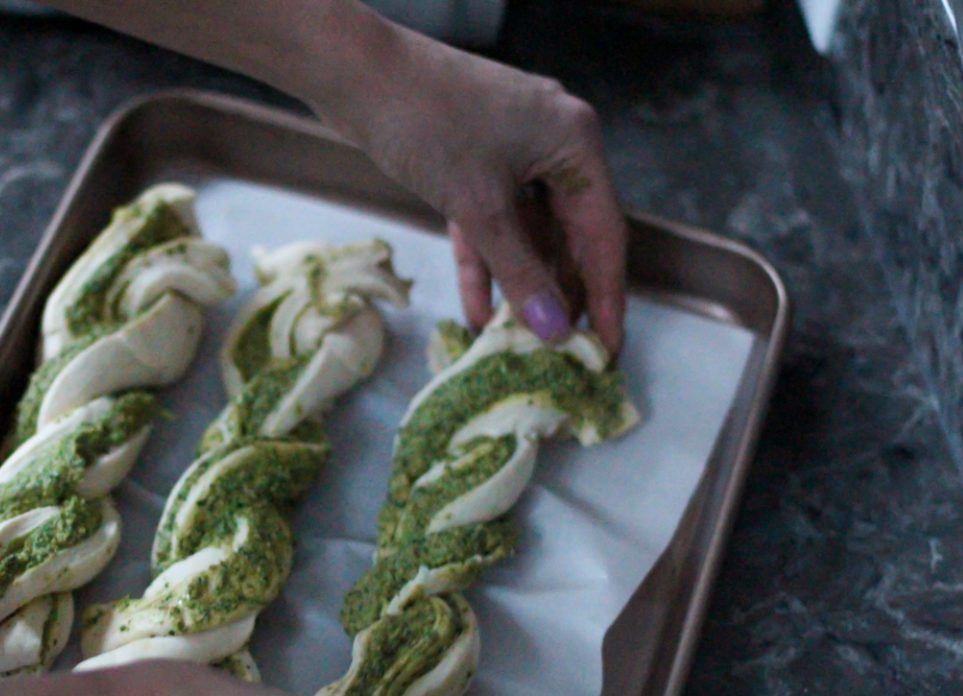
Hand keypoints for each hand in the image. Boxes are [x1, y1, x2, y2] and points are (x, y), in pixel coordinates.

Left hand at [312, 19, 626, 352]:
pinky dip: (484, 262)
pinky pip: (491, 222)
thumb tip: (554, 329)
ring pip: (528, 232)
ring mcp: (513, 151)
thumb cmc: (425, 122)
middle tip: (559, 354)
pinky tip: (476, 311)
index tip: (607, 349)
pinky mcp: (474, 161)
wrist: (355, 73)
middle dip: (560, 295)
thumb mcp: (478, 206)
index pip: (604, 234)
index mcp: (574, 144)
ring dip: (519, 284)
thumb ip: (519, 271)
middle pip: (569, 236)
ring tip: (516, 342)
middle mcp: (553, 144)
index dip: (606, 296)